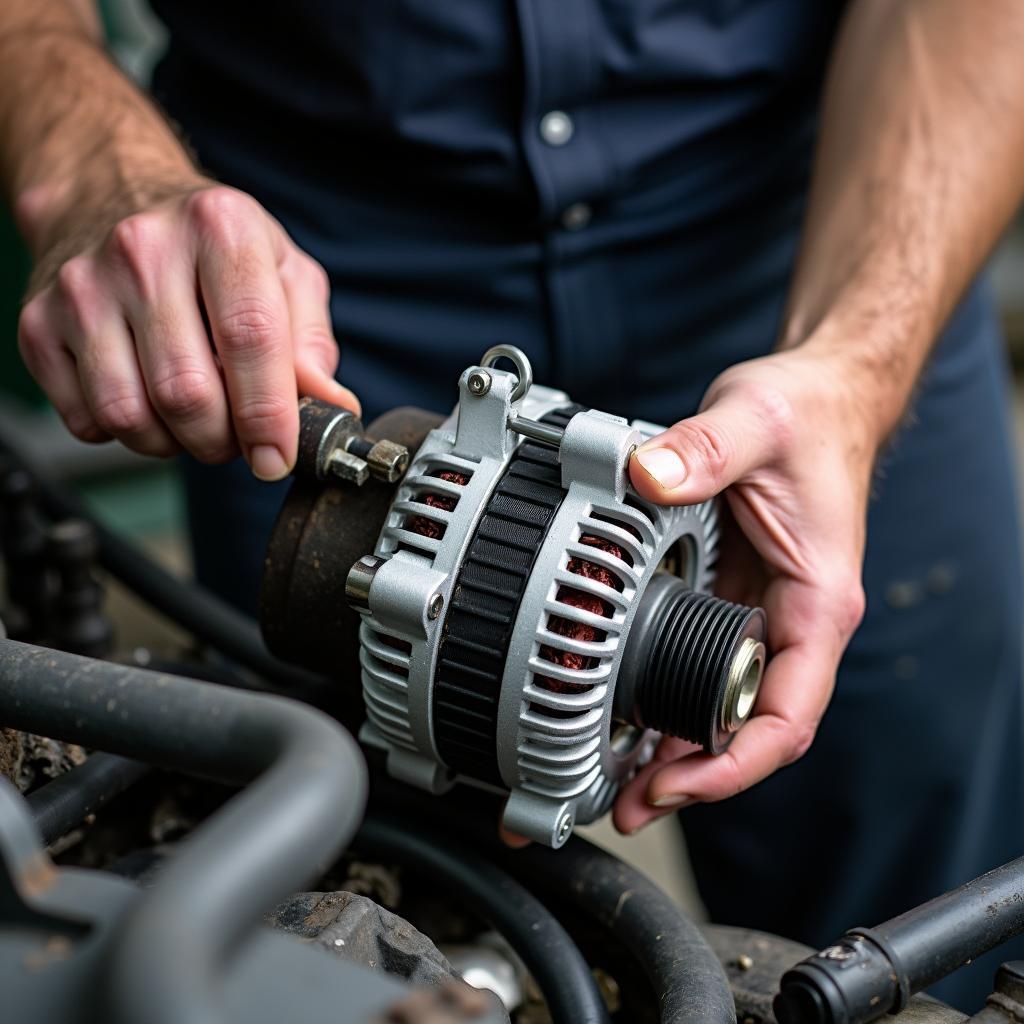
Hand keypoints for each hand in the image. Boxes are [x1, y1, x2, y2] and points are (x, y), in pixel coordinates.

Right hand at [17, 180, 358, 478]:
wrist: (110, 195)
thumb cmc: (211, 245)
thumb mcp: (283, 270)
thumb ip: (311, 341)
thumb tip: (330, 406)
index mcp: (220, 228)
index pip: (250, 337)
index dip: (269, 414)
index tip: (277, 457)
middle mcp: (142, 250)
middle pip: (188, 392)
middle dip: (222, 440)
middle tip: (236, 436)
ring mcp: (82, 287)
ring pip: (131, 415)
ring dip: (173, 444)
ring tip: (195, 420)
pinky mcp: (38, 322)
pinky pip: (87, 420)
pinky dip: (125, 434)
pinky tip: (146, 399)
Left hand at [613, 347, 875, 833]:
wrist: (813, 396)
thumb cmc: (807, 415)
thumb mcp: (755, 422)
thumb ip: (704, 449)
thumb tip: (646, 476)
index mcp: (815, 601)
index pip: (786, 713)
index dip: (734, 763)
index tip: (678, 783)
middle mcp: (788, 620)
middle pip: (744, 727)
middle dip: (689, 775)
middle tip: (624, 803)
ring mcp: (755, 613)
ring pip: (716, 705)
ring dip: (669, 749)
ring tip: (609, 782)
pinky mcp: (726, 596)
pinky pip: (694, 665)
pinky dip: (660, 698)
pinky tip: (619, 715)